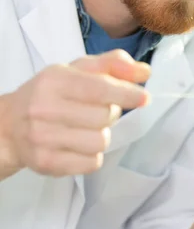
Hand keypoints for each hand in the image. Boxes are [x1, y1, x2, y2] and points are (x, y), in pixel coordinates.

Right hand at [1, 50, 150, 176]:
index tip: (144, 98)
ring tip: (85, 128)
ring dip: (101, 135)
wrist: (9, 126)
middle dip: (109, 114)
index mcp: (55, 80)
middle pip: (105, 117)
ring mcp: (43, 138)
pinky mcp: (46, 163)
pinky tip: (78, 145)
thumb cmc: (50, 94)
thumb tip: (144, 71)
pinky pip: (91, 163)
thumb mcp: (77, 71)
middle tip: (96, 111)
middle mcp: (45, 108)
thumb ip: (112, 65)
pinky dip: (92, 155)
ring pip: (100, 142)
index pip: (99, 88)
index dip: (126, 94)